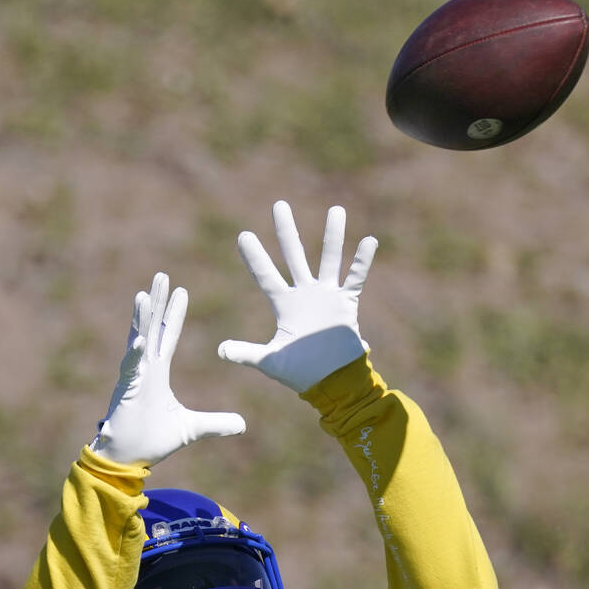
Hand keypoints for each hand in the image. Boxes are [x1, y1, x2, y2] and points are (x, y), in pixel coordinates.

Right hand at [90, 273, 244, 465]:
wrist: (128, 458)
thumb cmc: (152, 440)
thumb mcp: (192, 429)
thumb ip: (215, 423)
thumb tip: (243, 424)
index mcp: (157, 372)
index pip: (168, 336)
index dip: (174, 314)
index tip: (181, 290)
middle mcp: (144, 369)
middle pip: (152, 328)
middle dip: (157, 302)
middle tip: (162, 276)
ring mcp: (133, 378)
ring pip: (137, 340)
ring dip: (142, 319)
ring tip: (145, 294)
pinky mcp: (126, 391)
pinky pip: (130, 369)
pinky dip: (135, 354)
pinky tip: (140, 340)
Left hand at [218, 200, 377, 392]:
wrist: (332, 382)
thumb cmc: (301, 373)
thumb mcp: (270, 362)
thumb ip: (247, 353)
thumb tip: (220, 350)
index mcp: (284, 306)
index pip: (265, 276)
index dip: (255, 257)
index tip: (244, 235)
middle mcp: (304, 295)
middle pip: (294, 255)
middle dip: (287, 231)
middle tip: (279, 205)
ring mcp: (326, 297)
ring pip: (329, 259)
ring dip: (332, 236)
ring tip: (336, 210)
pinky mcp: (346, 304)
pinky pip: (355, 279)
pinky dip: (362, 261)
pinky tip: (369, 240)